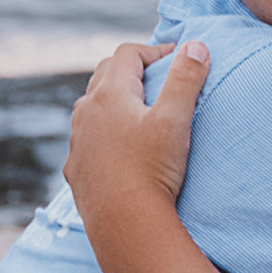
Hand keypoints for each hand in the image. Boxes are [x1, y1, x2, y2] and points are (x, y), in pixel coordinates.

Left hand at [65, 38, 209, 233]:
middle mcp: (86, 112)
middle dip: (132, 70)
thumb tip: (196, 46)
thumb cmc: (152, 170)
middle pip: (105, 74)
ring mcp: (77, 141)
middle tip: (159, 79)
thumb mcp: (175, 120)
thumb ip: (186, 79)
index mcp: (109, 94)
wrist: (125, 227)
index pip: (128, 54)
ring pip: (91, 106)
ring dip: (113, 100)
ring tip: (138, 111)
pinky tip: (119, 147)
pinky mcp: (75, 168)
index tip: (179, 60)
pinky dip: (103, 131)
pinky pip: (87, 138)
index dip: (155, 50)